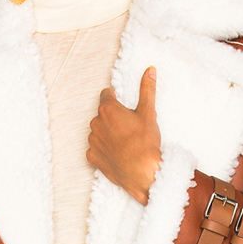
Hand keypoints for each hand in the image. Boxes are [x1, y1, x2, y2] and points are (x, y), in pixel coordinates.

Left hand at [86, 65, 161, 205]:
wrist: (141, 173)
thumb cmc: (145, 143)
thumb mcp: (148, 113)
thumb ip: (147, 89)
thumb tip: (150, 70)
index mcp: (108, 110)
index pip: (106, 95)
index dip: (115, 98)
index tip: (122, 104)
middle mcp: (95, 123)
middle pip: (102, 114)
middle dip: (113, 118)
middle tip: (129, 126)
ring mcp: (92, 141)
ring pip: (98, 131)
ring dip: (107, 133)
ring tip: (124, 141)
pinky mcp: (92, 157)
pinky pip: (95, 148)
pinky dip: (104, 149)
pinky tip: (117, 153)